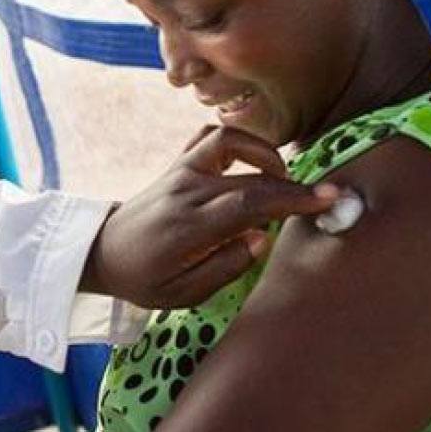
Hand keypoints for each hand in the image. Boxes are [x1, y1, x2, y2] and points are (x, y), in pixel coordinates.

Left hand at [81, 125, 337, 307]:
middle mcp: (186, 191)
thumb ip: (225, 268)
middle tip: (323, 197)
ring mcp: (180, 171)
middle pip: (250, 177)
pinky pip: (209, 136)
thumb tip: (261, 238)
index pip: (249, 203)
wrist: (102, 252)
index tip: (329, 199)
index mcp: (188, 227)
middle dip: (294, 185)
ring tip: (281, 180)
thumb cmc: (145, 279)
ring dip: (265, 153)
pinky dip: (238, 140)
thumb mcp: (182, 295)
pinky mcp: (178, 163)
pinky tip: (253, 162)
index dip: (292, 198)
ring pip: (229, 140)